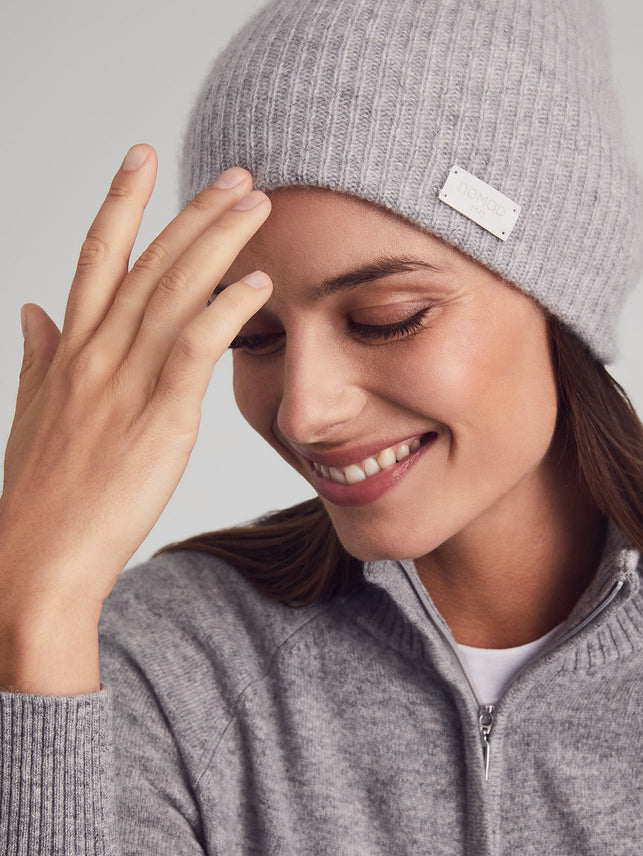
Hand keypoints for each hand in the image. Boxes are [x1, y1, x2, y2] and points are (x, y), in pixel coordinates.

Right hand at [0, 145, 271, 692]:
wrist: (35, 561)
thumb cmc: (39, 497)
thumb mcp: (33, 412)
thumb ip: (38, 356)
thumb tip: (32, 310)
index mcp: (68, 350)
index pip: (95, 258)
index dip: (120, 202)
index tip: (142, 156)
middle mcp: (93, 353)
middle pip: (146, 263)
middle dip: (193, 211)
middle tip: (237, 174)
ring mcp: (123, 382)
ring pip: (173, 291)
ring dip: (219, 242)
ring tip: (258, 204)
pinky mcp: (157, 417)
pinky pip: (195, 347)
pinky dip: (227, 309)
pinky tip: (260, 283)